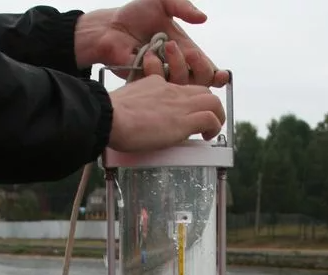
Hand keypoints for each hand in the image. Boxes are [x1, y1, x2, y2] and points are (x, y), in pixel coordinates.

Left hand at [74, 0, 227, 85]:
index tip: (221, 74)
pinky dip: (157, 69)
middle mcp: (175, 66)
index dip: (216, 74)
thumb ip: (182, 6)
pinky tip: (148, 55)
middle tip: (191, 53)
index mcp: (184, 50)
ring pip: (181, 85)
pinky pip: (159, 85)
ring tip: (165, 45)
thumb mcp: (161, 2)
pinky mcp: (147, 83)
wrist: (108, 26)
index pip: (205, 67)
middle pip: (199, 82)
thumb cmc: (133, 15)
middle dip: (201, 69)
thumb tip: (203, 18)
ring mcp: (162, 76)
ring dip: (178, 65)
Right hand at [108, 75, 223, 151]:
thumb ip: (137, 103)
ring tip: (210, 131)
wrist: (109, 116)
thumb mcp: (127, 100)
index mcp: (158, 84)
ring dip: (217, 116)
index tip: (187, 112)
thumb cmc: (111, 114)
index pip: (182, 86)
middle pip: (203, 90)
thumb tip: (134, 116)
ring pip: (213, 101)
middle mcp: (172, 90)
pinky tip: (207, 137)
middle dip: (209, 106)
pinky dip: (214, 128)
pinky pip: (211, 118)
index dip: (190, 99)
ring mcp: (180, 104)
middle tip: (205, 123)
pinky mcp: (183, 121)